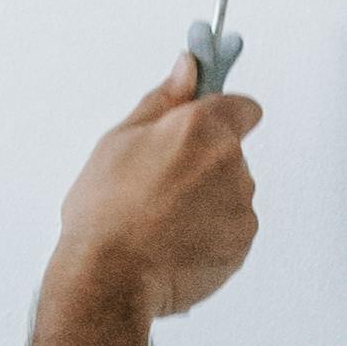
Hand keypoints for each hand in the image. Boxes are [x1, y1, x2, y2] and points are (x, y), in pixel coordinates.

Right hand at [51, 63, 263, 322]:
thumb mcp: (119, 141)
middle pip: (229, 153)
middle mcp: (230, 162)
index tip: (199, 126)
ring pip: (229, 193)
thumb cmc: (105, 212)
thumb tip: (187, 67)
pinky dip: (209, 234)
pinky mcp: (242, 243)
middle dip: (202, 163)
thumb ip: (163, 100)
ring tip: (159, 220)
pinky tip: (172, 243)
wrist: (109, 278)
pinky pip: (230, 229)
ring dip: (205, 201)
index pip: (241, 106)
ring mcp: (240, 205)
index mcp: (201, 128)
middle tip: (157, 184)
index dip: (219, 116)